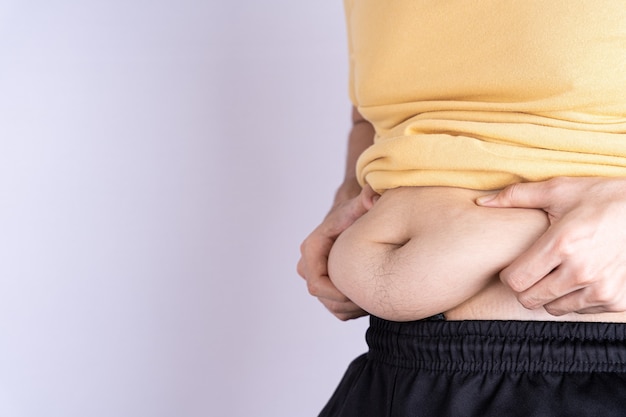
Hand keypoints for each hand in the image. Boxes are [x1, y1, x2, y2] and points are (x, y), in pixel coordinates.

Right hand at [297, 184, 377, 319]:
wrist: (351, 217)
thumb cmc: (356, 212)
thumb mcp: (361, 204)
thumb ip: (367, 198)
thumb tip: (372, 197)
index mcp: (312, 249)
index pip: (316, 285)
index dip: (338, 295)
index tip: (363, 293)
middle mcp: (309, 266)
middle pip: (325, 299)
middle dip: (350, 303)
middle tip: (376, 298)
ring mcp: (317, 279)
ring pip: (333, 308)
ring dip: (355, 308)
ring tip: (378, 297)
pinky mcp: (327, 290)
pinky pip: (339, 310)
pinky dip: (356, 309)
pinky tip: (374, 297)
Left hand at [476, 177, 625, 314]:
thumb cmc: (602, 198)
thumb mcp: (560, 190)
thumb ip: (517, 197)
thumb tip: (481, 202)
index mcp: (562, 244)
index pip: (515, 280)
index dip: (510, 274)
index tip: (516, 264)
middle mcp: (581, 271)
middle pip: (529, 299)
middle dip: (525, 286)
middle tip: (535, 269)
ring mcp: (601, 289)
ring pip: (552, 308)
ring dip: (549, 294)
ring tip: (559, 271)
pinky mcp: (616, 300)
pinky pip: (579, 310)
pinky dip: (574, 298)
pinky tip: (581, 277)